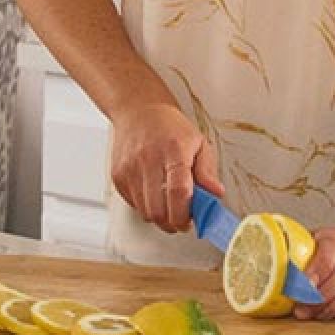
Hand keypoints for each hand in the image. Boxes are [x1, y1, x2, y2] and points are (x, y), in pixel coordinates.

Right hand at [108, 102, 221, 233]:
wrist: (139, 111)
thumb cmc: (170, 127)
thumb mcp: (198, 142)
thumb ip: (208, 171)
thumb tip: (216, 193)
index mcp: (174, 151)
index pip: (178, 192)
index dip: (184, 215)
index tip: (190, 221)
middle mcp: (149, 160)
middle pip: (158, 209)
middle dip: (172, 223)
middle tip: (182, 220)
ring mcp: (130, 169)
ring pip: (144, 211)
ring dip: (159, 217)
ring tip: (170, 206)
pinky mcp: (118, 176)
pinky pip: (133, 205)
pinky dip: (146, 207)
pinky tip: (155, 195)